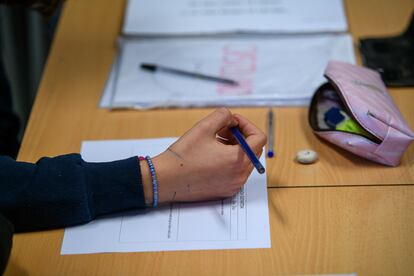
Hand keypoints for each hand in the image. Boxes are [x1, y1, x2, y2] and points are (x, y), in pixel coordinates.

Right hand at [141, 108, 266, 204]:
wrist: (165, 180)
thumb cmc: (183, 155)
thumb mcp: (203, 127)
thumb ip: (223, 116)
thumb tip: (233, 120)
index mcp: (238, 160)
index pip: (259, 138)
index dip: (247, 125)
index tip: (232, 122)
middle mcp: (240, 175)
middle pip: (253, 150)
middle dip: (241, 136)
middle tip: (222, 130)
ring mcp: (234, 185)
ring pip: (245, 161)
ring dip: (235, 148)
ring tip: (215, 142)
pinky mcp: (225, 191)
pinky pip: (236, 173)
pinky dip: (230, 161)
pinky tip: (211, 157)